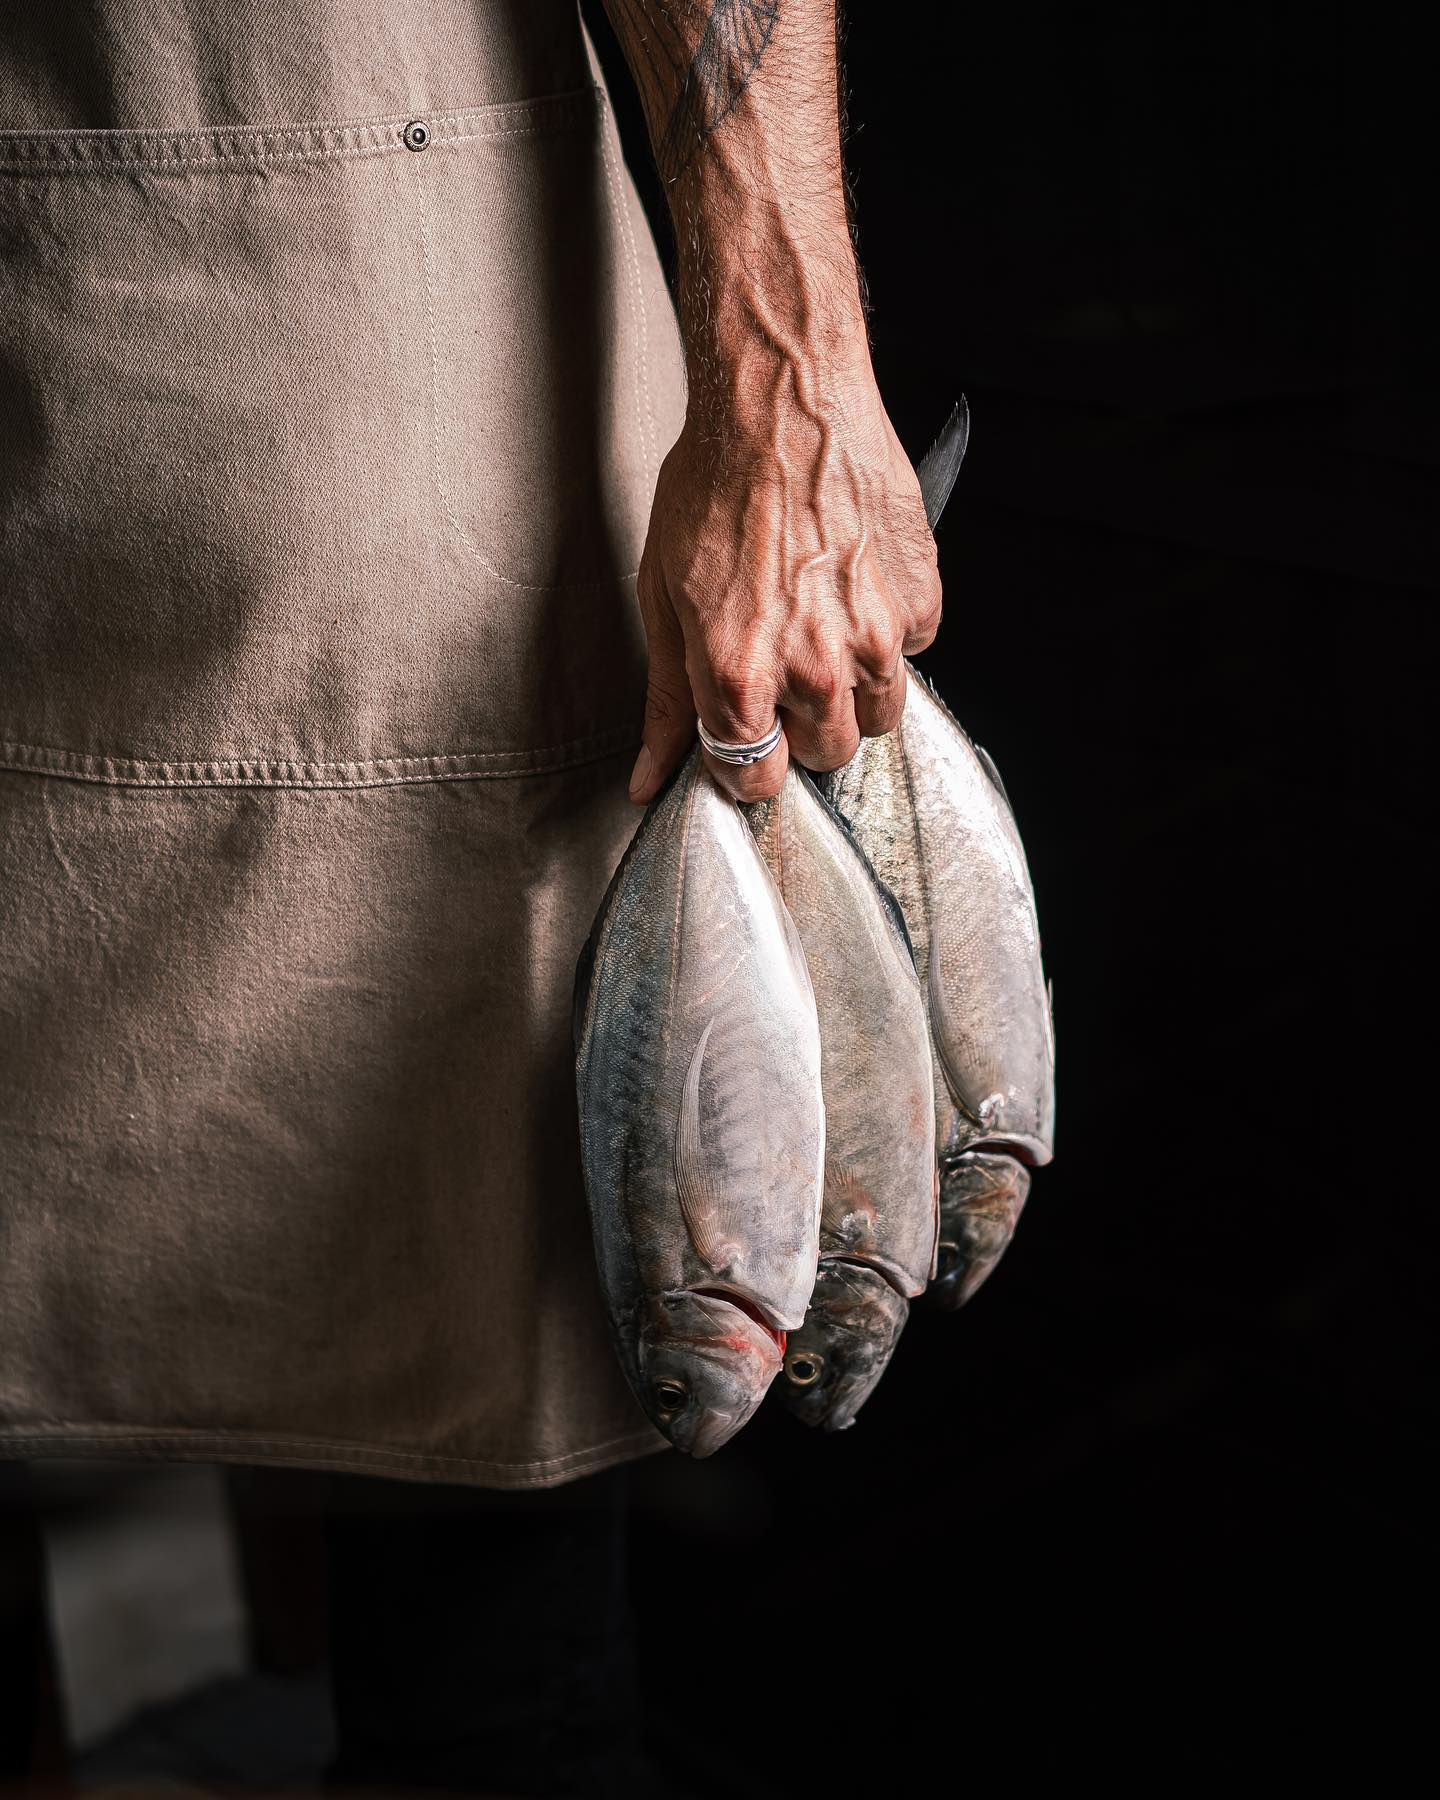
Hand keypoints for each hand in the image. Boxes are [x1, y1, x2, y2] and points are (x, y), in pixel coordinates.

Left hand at [627, 368, 941, 804]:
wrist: (782, 401)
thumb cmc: (716, 485)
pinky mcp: (919, 602)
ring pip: (877, 718)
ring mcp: (875, 638)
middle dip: (800, 729)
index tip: (741, 736)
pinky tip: (852, 589)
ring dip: (850, 693)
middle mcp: (814, 669)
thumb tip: (648, 779)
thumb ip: (667, 701)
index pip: (754, 780)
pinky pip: (912, 654)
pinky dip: (888, 635)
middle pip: (824, 757)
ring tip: (820, 631)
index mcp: (740, 676)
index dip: (742, 763)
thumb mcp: (664, 598)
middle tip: (780, 670)